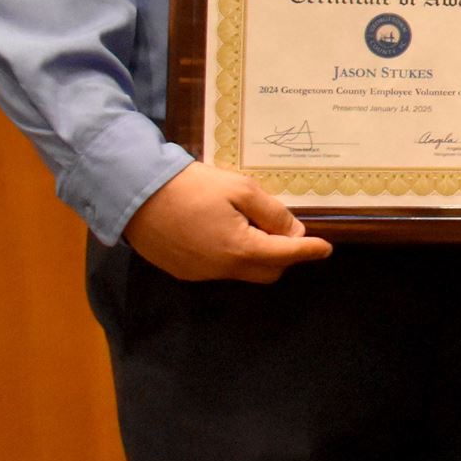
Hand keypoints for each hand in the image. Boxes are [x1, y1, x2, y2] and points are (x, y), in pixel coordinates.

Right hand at [122, 161, 333, 283]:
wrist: (134, 192)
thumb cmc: (190, 186)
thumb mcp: (240, 189)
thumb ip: (272, 212)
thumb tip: (293, 232)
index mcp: (240, 249)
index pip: (286, 255)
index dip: (308, 251)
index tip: (325, 247)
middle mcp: (221, 269)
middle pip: (268, 270)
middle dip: (283, 255)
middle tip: (282, 228)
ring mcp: (200, 273)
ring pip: (243, 272)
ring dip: (256, 255)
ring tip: (249, 224)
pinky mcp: (182, 271)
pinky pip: (219, 269)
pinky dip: (231, 255)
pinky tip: (222, 231)